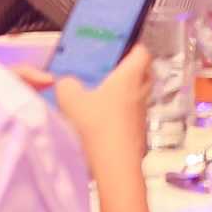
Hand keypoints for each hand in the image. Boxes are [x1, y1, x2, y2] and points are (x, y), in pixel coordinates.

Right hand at [54, 39, 155, 160]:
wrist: (115, 164)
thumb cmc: (97, 125)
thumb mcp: (71, 100)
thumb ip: (66, 85)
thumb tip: (66, 82)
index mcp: (130, 77)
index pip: (142, 52)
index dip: (134, 47)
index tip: (121, 47)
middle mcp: (141, 92)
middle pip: (145, 72)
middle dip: (132, 68)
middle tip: (112, 69)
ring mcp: (143, 113)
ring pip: (140, 94)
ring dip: (128, 91)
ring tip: (105, 93)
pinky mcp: (139, 132)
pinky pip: (134, 114)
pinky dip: (124, 112)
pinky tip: (105, 118)